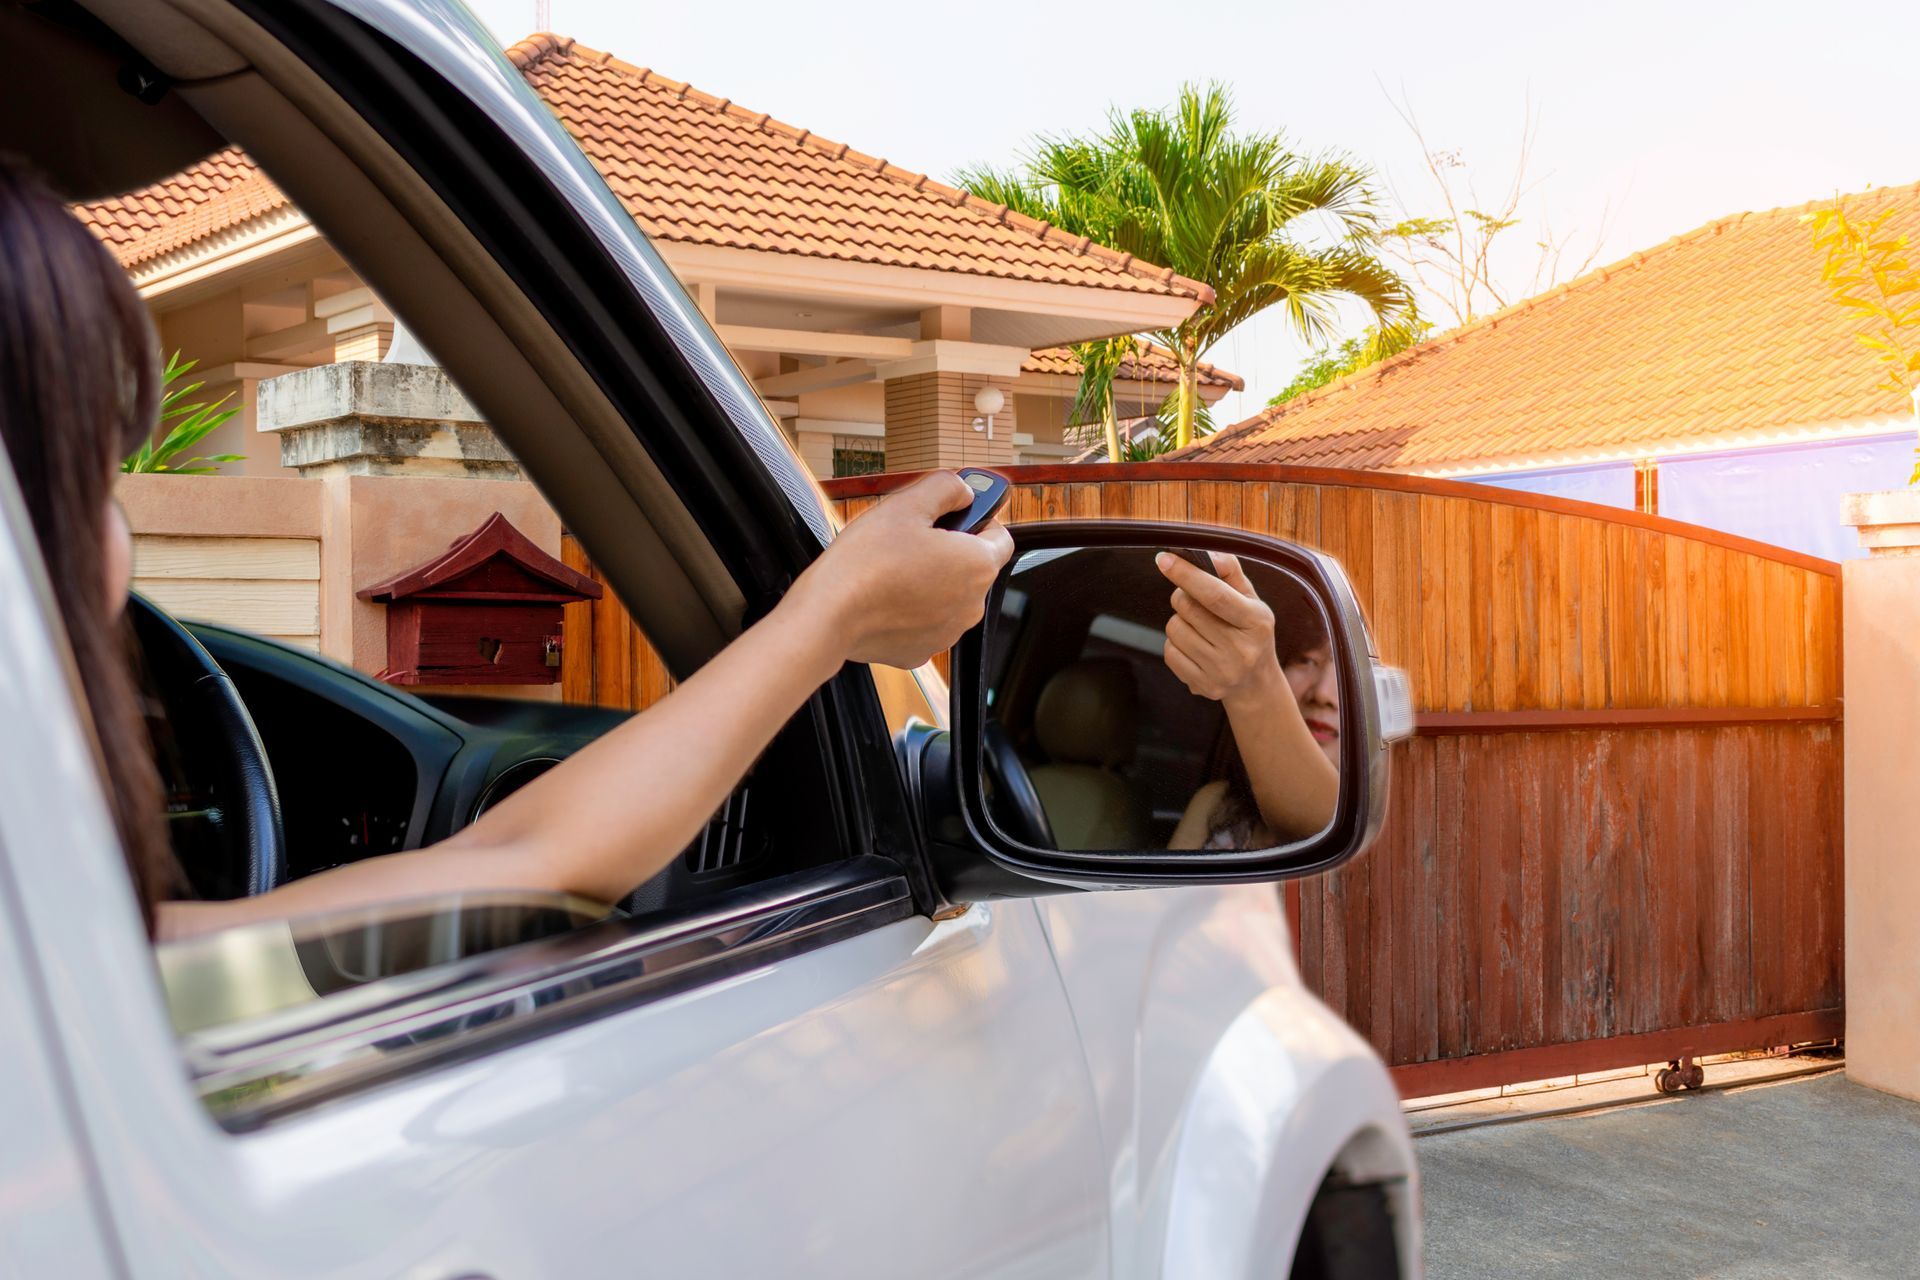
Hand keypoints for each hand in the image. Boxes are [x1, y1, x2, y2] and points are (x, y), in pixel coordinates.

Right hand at [787, 470, 1013, 668]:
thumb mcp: (907, 504)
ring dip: (930, 580)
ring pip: (948, 595)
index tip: (957, 513)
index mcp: (977, 565)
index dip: (980, 519)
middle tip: (912, 538)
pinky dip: (910, 608)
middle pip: (971, 567)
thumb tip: (964, 491)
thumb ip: (946, 488)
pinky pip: (924, 621)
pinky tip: (884, 596)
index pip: (1000, 536)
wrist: (828, 614)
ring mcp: (948, 632)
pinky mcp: (921, 650)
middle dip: (948, 551)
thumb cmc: (866, 561)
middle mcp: (972, 604)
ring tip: (892, 568)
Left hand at [1156, 551, 1280, 707]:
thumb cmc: (1250, 633)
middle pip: (1188, 608)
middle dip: (1182, 595)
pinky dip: (1175, 643)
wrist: (1256, 684)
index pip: (1215, 595)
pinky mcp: (1203, 686)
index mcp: (1256, 622)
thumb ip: (1231, 573)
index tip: (1164, 559)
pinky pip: (1169, 652)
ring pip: (1175, 629)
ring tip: (1198, 626)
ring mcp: (1221, 671)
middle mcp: (1241, 650)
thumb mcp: (1252, 601)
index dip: (1186, 574)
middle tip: (1191, 598)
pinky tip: (1193, 646)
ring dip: (1179, 620)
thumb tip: (1210, 554)